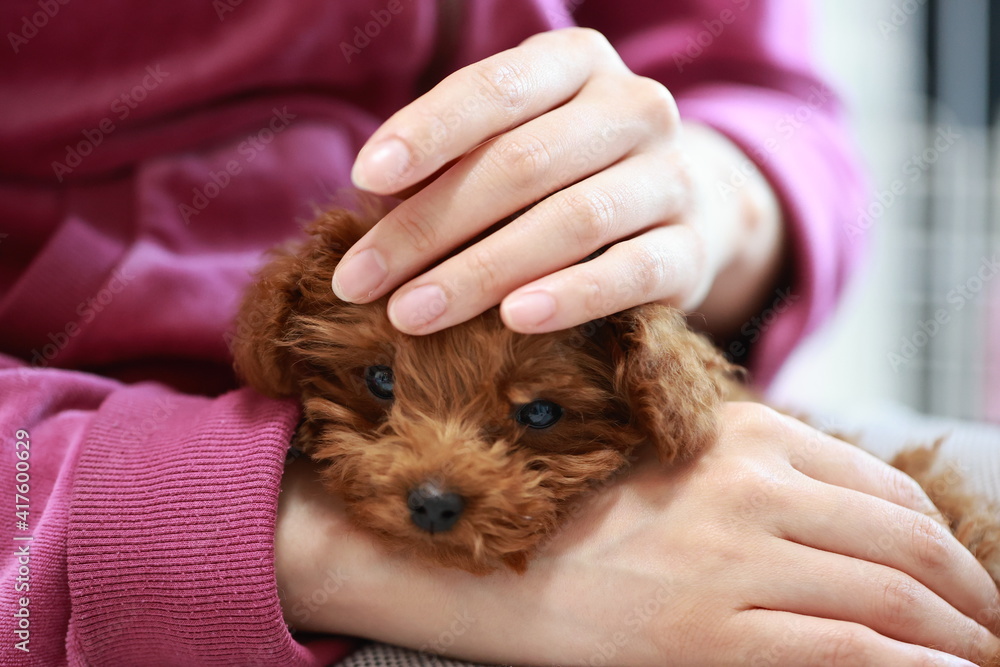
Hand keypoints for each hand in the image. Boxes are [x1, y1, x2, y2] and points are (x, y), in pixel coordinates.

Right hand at [275, 403, 999, 665]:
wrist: (472, 558)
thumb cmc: (565, 510)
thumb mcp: (660, 462)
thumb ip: (748, 472)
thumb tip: (844, 516)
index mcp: (738, 435)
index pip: (884, 486)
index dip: (945, 538)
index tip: (965, 579)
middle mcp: (746, 488)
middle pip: (908, 541)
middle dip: (972, 596)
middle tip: (993, 631)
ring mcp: (732, 561)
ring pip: (895, 599)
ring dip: (959, 638)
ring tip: (980, 660)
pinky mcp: (710, 634)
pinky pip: (851, 654)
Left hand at [331, 28, 782, 337]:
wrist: (688, 211)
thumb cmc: (568, 175)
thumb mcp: (515, 144)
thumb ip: (458, 164)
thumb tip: (378, 218)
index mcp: (579, 63)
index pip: (496, 87)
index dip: (427, 132)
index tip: (364, 179)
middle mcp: (634, 107)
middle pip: (521, 163)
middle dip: (428, 227)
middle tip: (360, 280)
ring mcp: (672, 176)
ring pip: (572, 220)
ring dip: (480, 272)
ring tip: (411, 314)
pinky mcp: (692, 248)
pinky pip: (632, 273)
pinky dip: (571, 297)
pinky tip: (513, 321)